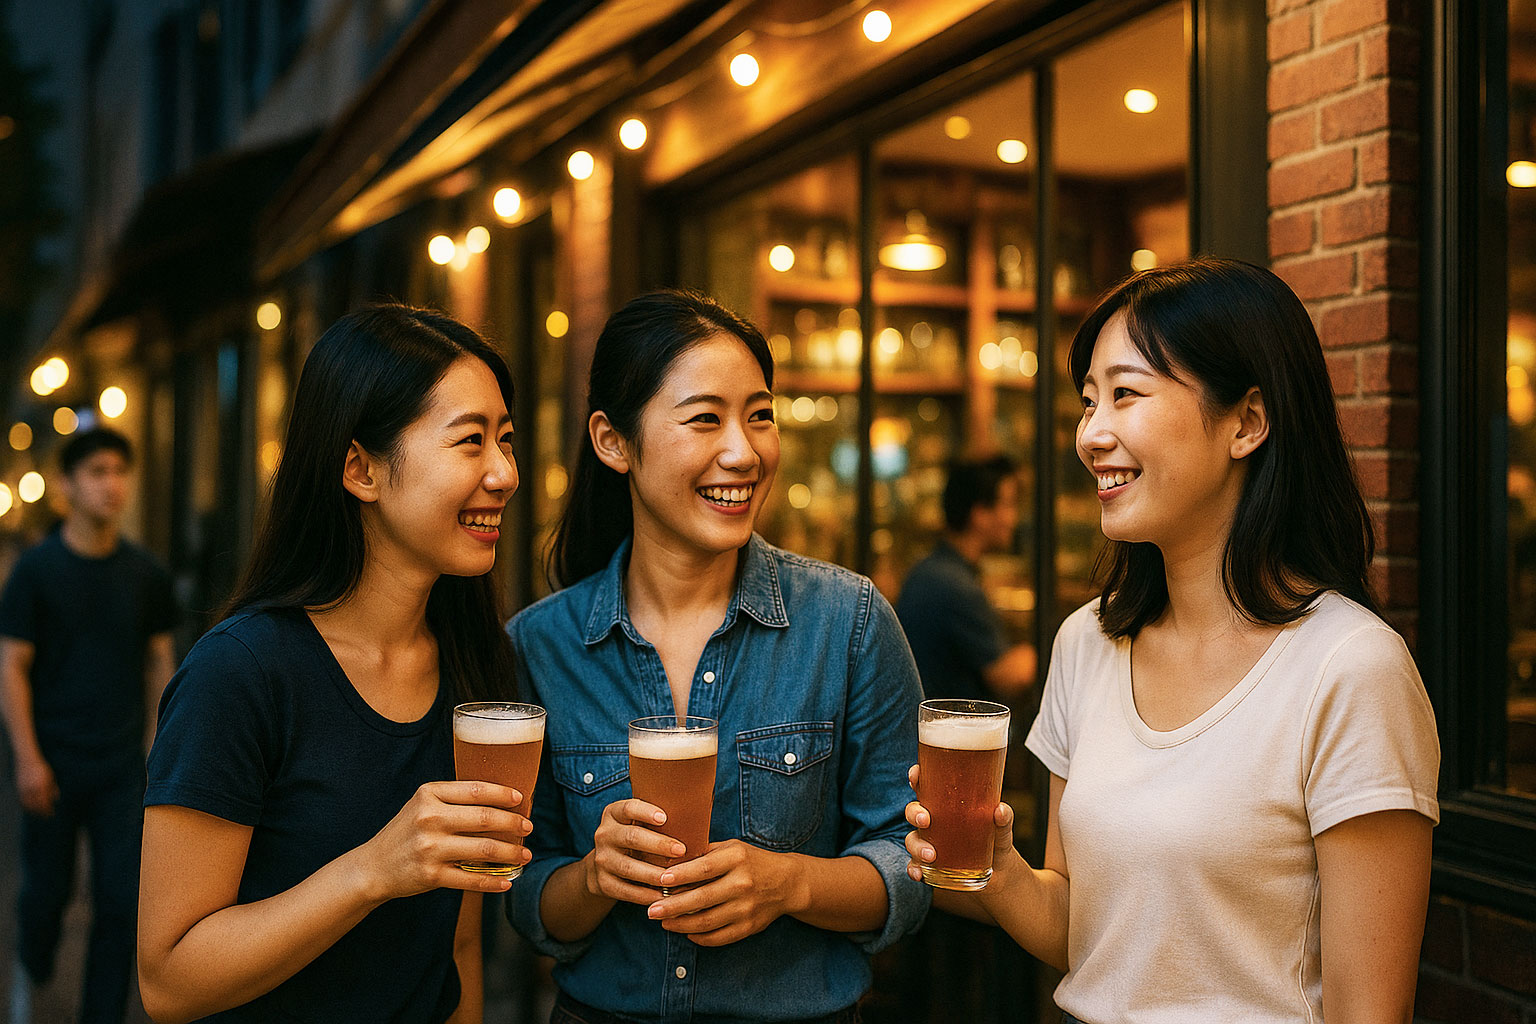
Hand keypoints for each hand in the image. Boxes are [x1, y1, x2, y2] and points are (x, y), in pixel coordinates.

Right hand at [15, 752, 56, 815]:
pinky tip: (31, 808)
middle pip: (36, 805)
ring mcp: (23, 789)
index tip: (51, 813)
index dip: (48, 810)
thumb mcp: (50, 777)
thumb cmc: (41, 768)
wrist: (27, 760)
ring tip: (39, 814)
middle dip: (42, 812)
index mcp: (41, 785)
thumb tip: (56, 799)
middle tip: (47, 816)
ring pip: (28, 805)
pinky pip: (22, 801)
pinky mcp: (18, 789)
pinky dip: (26, 806)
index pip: (44, 802)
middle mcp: (32, 788)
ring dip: (34, 811)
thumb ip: (53, 788)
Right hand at [355, 781, 529, 900]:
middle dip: (513, 823)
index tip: (520, 799)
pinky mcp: (431, 875)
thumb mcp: (422, 805)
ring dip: (511, 853)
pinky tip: (507, 881)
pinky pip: (471, 879)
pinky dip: (493, 881)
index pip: (475, 790)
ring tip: (525, 854)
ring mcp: (430, 848)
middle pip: (485, 818)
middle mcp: (429, 818)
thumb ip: (453, 799)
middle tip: (528, 827)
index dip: (503, 794)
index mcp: (429, 795)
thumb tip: (500, 801)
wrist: (373, 867)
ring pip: (483, 848)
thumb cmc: (406, 832)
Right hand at [583, 798, 685, 904]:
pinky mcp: (602, 882)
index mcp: (614, 813)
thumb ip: (658, 819)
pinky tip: (662, 896)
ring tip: (674, 878)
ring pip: (628, 867)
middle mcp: (605, 834)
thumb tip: (696, 818)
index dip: (645, 812)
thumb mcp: (638, 822)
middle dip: (658, 844)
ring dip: (653, 874)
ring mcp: (602, 859)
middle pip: (631, 837)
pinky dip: (644, 894)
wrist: (605, 864)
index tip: (665, 818)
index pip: (628, 808)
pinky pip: (625, 890)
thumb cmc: (636, 837)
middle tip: (681, 850)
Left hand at [645, 840, 802, 946]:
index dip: (680, 875)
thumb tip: (669, 862)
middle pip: (701, 898)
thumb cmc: (751, 861)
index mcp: (737, 859)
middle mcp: (743, 883)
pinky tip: (686, 932)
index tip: (660, 880)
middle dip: (672, 906)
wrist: (787, 882)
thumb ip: (704, 854)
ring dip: (681, 925)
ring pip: (707, 922)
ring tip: (664, 922)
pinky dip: (699, 937)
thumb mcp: (731, 848)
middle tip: (651, 911)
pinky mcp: (749, 927)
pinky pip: (718, 937)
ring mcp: (747, 908)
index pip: (704, 868)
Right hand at [902, 764, 1015, 883]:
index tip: (915, 774)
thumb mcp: (1002, 830)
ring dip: (917, 846)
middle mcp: (934, 822)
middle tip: (925, 820)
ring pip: (912, 839)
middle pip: (914, 811)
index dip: (917, 778)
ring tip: (932, 855)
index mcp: (947, 805)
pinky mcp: (929, 865)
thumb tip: (1001, 809)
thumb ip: (1003, 820)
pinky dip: (913, 869)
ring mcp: (929, 843)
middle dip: (914, 813)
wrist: (1000, 873)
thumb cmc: (997, 841)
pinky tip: (919, 874)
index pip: (927, 787)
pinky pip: (914, 865)